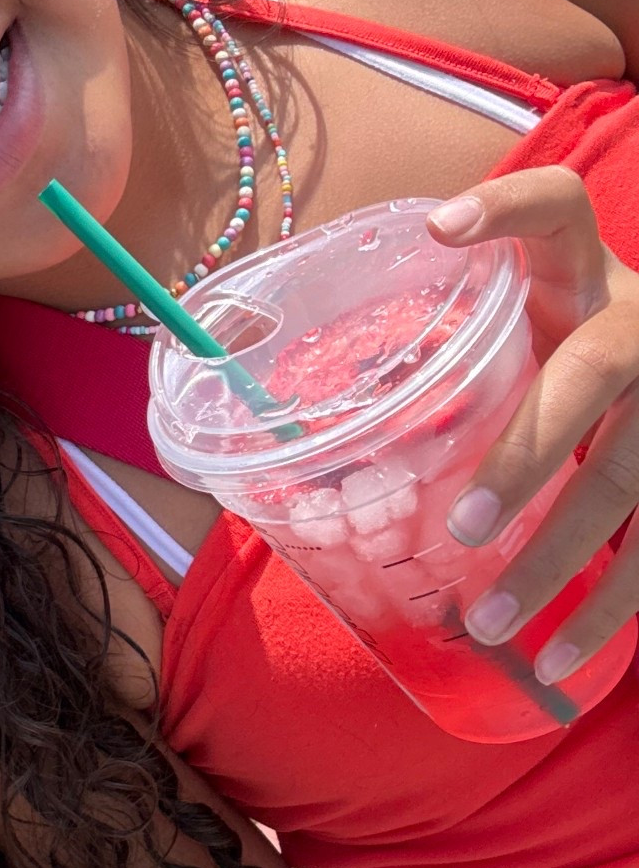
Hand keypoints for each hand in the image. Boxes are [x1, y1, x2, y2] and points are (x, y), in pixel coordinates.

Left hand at [429, 167, 638, 682]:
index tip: (440, 227)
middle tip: (463, 525)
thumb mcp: (524, 329)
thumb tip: (265, 384)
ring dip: (567, 559)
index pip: (559, 209)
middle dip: (530, 453)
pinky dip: (612, 608)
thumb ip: (446, 350)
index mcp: (583, 275)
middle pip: (594, 374)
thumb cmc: (564, 354)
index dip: (508, 208)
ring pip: (635, 477)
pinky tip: (561, 659)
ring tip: (494, 623)